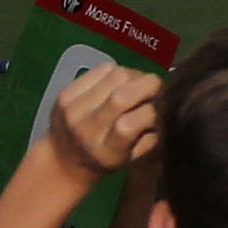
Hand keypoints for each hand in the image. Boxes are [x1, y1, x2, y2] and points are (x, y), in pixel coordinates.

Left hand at [44, 68, 162, 183]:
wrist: (62, 158)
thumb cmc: (106, 159)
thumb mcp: (132, 159)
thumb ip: (151, 136)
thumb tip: (164, 108)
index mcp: (105, 152)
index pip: (130, 125)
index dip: (151, 113)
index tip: (156, 113)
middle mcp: (85, 129)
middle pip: (123, 95)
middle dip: (149, 87)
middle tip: (155, 92)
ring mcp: (73, 108)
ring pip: (117, 75)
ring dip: (135, 77)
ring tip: (136, 87)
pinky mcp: (66, 91)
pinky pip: (103, 68)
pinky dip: (118, 73)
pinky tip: (118, 84)